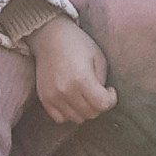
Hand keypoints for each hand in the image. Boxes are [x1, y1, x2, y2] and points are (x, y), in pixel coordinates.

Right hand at [22, 9, 113, 124]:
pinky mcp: (44, 98)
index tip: (109, 90)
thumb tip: (102, 98)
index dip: (111, 99)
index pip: (103, 105)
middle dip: (98, 105)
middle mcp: (66, 91)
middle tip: (97, 92)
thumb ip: (102, 81)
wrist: (49, 36)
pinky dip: (69, 113)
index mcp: (82, 79)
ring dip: (84, 110)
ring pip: (77, 119)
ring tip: (84, 95)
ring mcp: (53, 96)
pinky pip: (60, 118)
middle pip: (91, 114)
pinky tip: (72, 100)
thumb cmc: (77, 44)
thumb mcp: (98, 58)